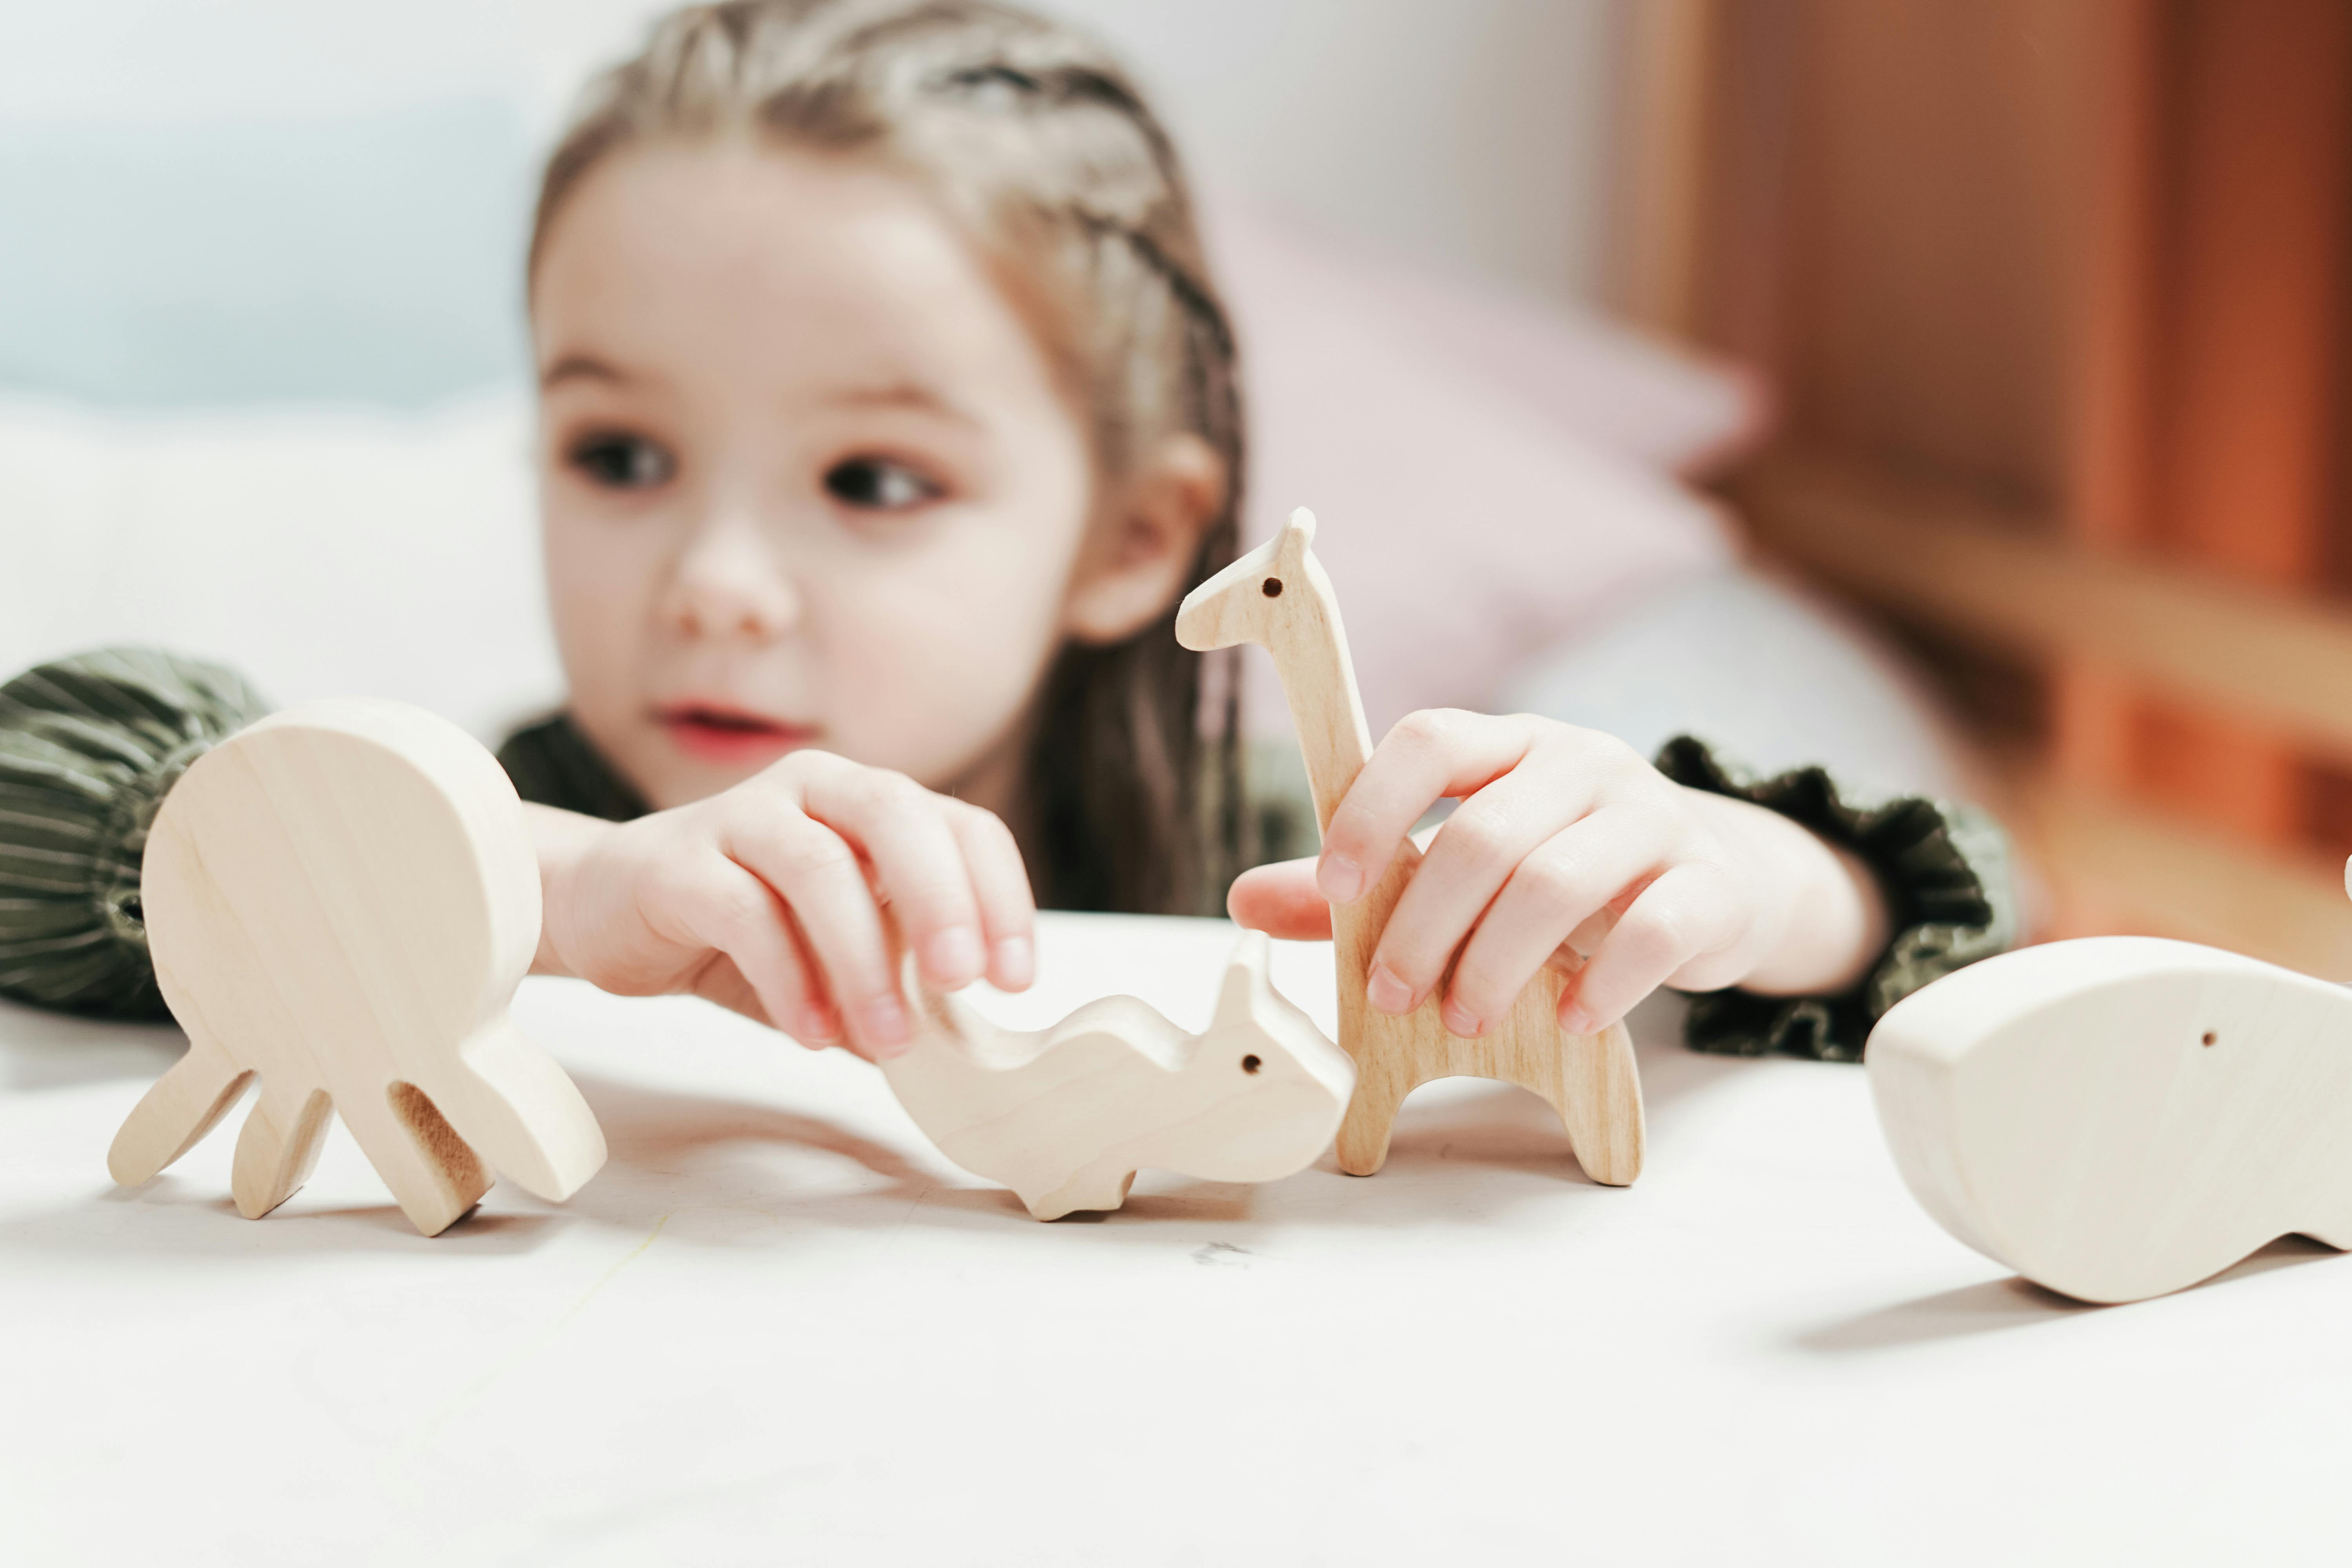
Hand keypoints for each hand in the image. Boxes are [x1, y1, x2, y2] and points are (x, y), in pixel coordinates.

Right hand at [530, 752, 1034, 1059]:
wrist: (613, 910)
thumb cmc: (744, 931)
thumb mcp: (838, 957)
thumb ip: (898, 984)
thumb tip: (968, 1051)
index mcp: (869, 803)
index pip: (961, 825)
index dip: (999, 895)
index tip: (1014, 979)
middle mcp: (814, 790)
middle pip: (895, 814)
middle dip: (941, 899)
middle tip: (961, 982)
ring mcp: (742, 816)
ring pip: (818, 866)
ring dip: (862, 960)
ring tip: (887, 1039)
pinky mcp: (678, 861)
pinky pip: (743, 910)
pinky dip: (787, 977)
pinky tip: (810, 1031)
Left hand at [1227, 711, 1885, 1034]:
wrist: (1713, 886)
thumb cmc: (1561, 876)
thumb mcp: (1464, 869)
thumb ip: (1367, 884)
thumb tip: (1244, 900)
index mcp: (1509, 746)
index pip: (1429, 741)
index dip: (1373, 807)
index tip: (1334, 883)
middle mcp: (1581, 762)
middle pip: (1485, 833)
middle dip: (1425, 925)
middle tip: (1395, 996)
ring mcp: (1653, 816)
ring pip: (1557, 882)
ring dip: (1497, 963)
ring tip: (1466, 1020)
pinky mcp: (1708, 883)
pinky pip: (1652, 930)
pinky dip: (1602, 984)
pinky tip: (1570, 1020)